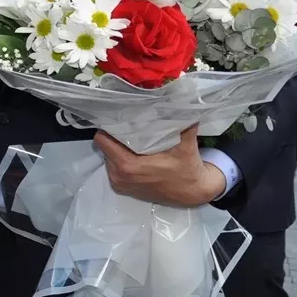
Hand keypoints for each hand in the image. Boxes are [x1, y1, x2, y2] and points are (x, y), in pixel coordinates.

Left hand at [95, 125, 226, 207]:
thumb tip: (177, 103)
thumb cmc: (187, 169)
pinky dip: (120, 159)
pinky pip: (113, 167)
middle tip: (126, 125)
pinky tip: (134, 152)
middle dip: (113, 136)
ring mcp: (119, 183)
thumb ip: (180, 124)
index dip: (108, 127)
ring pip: (108, 156)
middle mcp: (118, 175)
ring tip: (131, 138)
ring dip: (117, 148)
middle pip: (104, 147)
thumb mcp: (185, 145)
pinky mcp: (122, 188)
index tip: (118, 118)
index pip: (103, 140)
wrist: (193, 194)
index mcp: (127, 165)